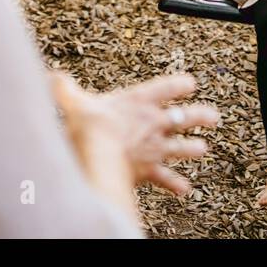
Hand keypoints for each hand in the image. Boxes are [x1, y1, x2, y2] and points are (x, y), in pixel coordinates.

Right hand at [52, 71, 218, 196]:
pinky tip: (184, 189)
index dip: (181, 84)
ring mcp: (155, 147)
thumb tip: (52, 77)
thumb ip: (65, 89)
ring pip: (182, 147)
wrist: (99, 157)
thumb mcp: (75, 101)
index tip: (192, 83)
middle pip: (185, 117)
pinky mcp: (150, 170)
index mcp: (139, 101)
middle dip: (201, 116)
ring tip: (203, 149)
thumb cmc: (90, 127)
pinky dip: (175, 185)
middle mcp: (153, 122)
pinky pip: (166, 179)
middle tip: (214, 117)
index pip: (167, 87)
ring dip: (193, 148)